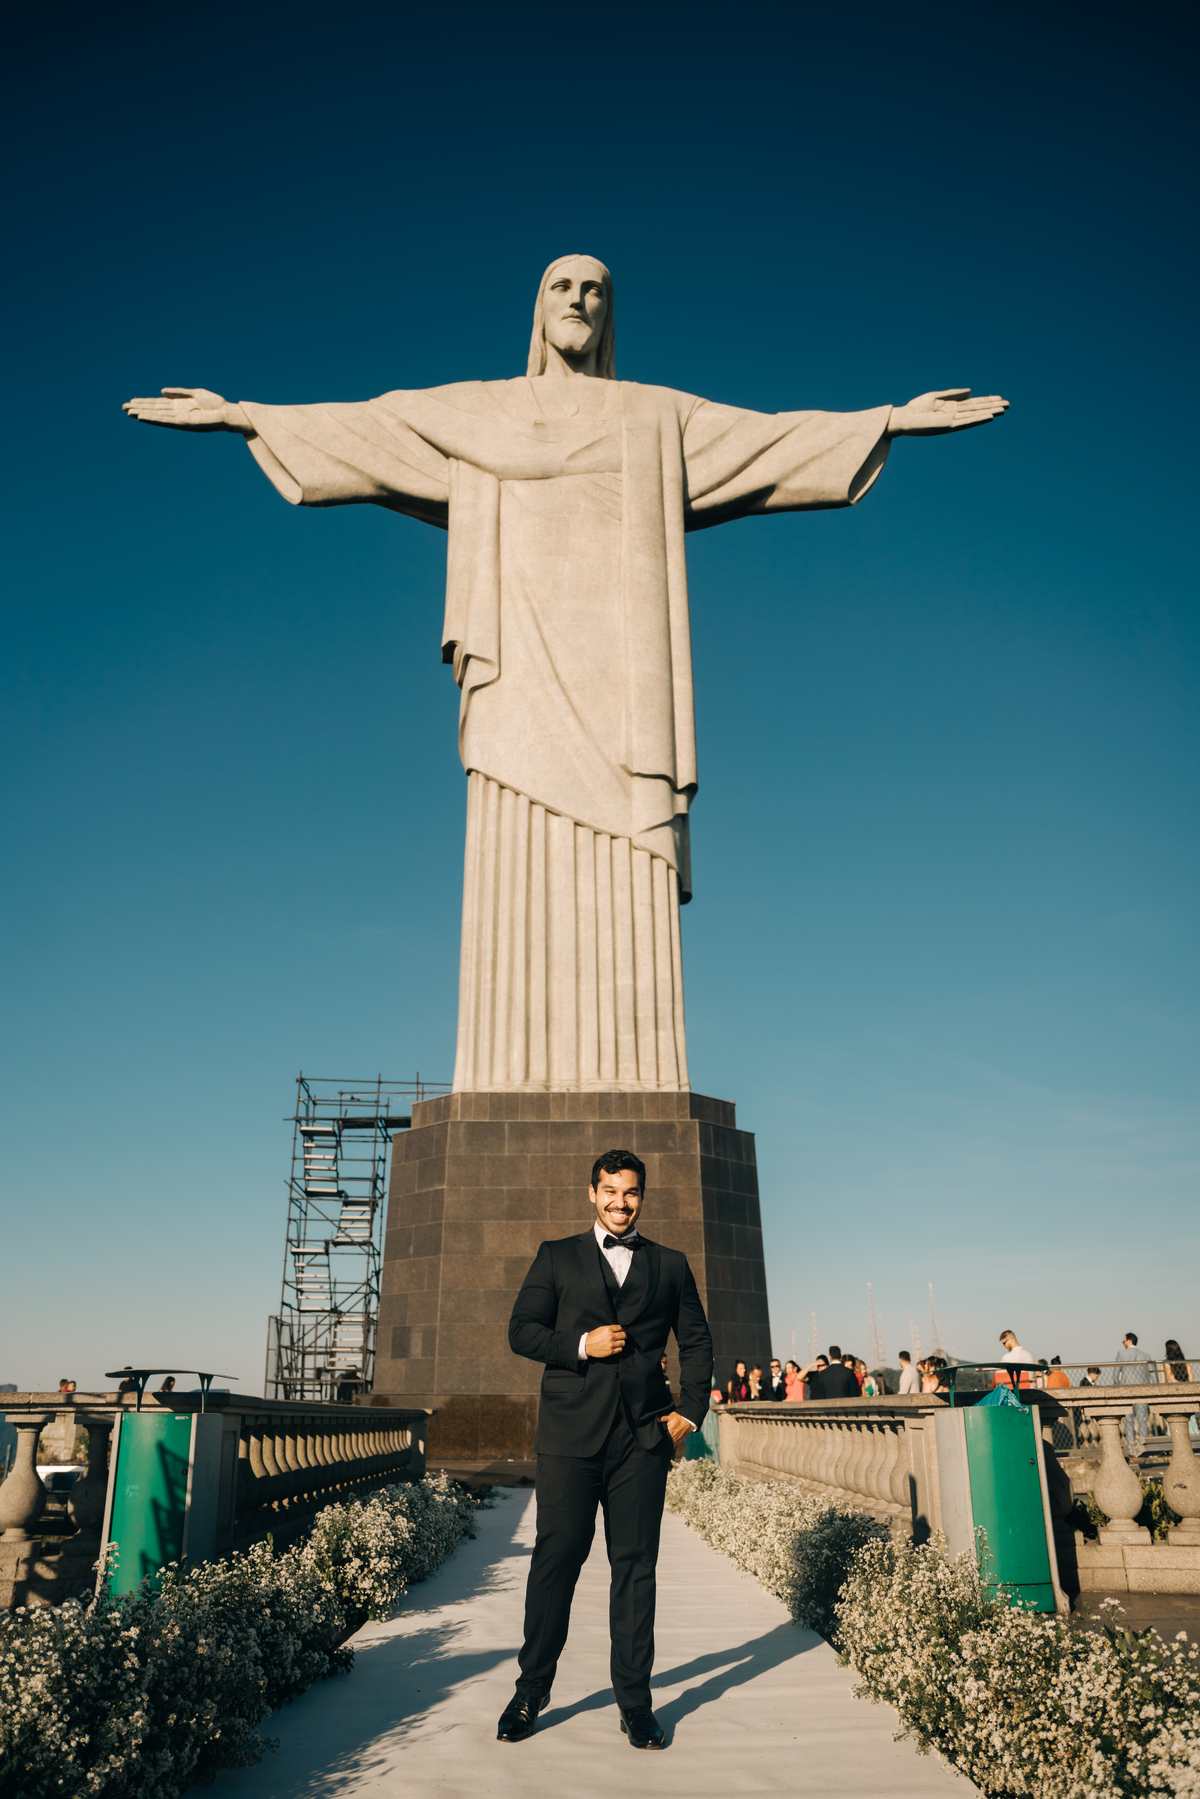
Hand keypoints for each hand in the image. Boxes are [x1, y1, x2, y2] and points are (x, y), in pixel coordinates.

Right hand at [122, 388, 251, 433]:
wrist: (227, 413)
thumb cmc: (215, 403)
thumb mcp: (194, 393)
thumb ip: (178, 392)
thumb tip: (161, 391)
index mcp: (179, 405)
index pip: (158, 404)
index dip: (145, 402)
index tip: (132, 401)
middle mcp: (177, 413)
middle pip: (154, 410)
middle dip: (139, 408)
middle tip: (123, 407)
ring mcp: (179, 419)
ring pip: (156, 416)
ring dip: (142, 414)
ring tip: (128, 412)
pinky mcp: (183, 424)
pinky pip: (165, 421)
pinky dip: (153, 419)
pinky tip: (143, 417)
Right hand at [584, 1324, 625, 1357]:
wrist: (587, 1346)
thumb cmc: (593, 1337)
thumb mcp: (601, 1329)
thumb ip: (610, 1328)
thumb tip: (618, 1329)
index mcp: (608, 1329)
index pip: (620, 1328)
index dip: (621, 1329)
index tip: (621, 1331)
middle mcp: (611, 1336)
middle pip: (624, 1335)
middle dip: (624, 1336)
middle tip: (622, 1337)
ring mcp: (611, 1344)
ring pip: (623, 1343)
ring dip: (621, 1342)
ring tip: (618, 1342)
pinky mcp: (611, 1351)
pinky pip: (620, 1349)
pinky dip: (619, 1348)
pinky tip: (616, 1347)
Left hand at [659, 1411, 691, 1445]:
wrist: (689, 1421)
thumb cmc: (680, 1418)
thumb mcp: (671, 1416)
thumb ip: (663, 1418)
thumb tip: (657, 1419)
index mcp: (670, 1432)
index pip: (664, 1438)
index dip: (661, 1439)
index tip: (658, 1440)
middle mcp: (674, 1437)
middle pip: (667, 1442)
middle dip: (664, 1443)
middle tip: (661, 1443)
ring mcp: (678, 1439)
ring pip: (672, 1445)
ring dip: (669, 1445)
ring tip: (665, 1445)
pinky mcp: (681, 1440)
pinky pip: (676, 1445)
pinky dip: (673, 1445)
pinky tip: (670, 1445)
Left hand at [888, 388, 1008, 436]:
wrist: (904, 418)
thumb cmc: (916, 408)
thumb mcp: (935, 396)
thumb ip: (953, 394)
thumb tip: (971, 391)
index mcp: (952, 407)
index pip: (973, 403)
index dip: (987, 400)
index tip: (1000, 398)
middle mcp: (954, 414)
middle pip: (977, 409)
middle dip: (992, 406)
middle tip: (1008, 404)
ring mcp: (952, 421)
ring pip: (975, 415)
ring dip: (989, 412)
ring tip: (1002, 410)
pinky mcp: (948, 426)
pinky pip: (966, 422)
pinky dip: (977, 419)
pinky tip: (988, 416)